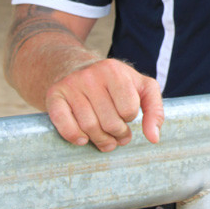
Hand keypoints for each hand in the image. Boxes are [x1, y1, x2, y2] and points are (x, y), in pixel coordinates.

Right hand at [46, 58, 163, 152]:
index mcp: (114, 70)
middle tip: (118, 135)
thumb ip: (155, 110)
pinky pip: (66, 127)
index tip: (125, 114)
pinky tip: (83, 139)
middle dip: (117, 135)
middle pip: (110, 123)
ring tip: (105, 139)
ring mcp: (71, 85)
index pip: (129, 110)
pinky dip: (76, 138)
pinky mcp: (54, 96)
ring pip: (90, 128)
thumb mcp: (141, 88)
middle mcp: (91, 75)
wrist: (77, 68)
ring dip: (99, 140)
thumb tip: (154, 138)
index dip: (129, 118)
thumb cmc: (115, 83)